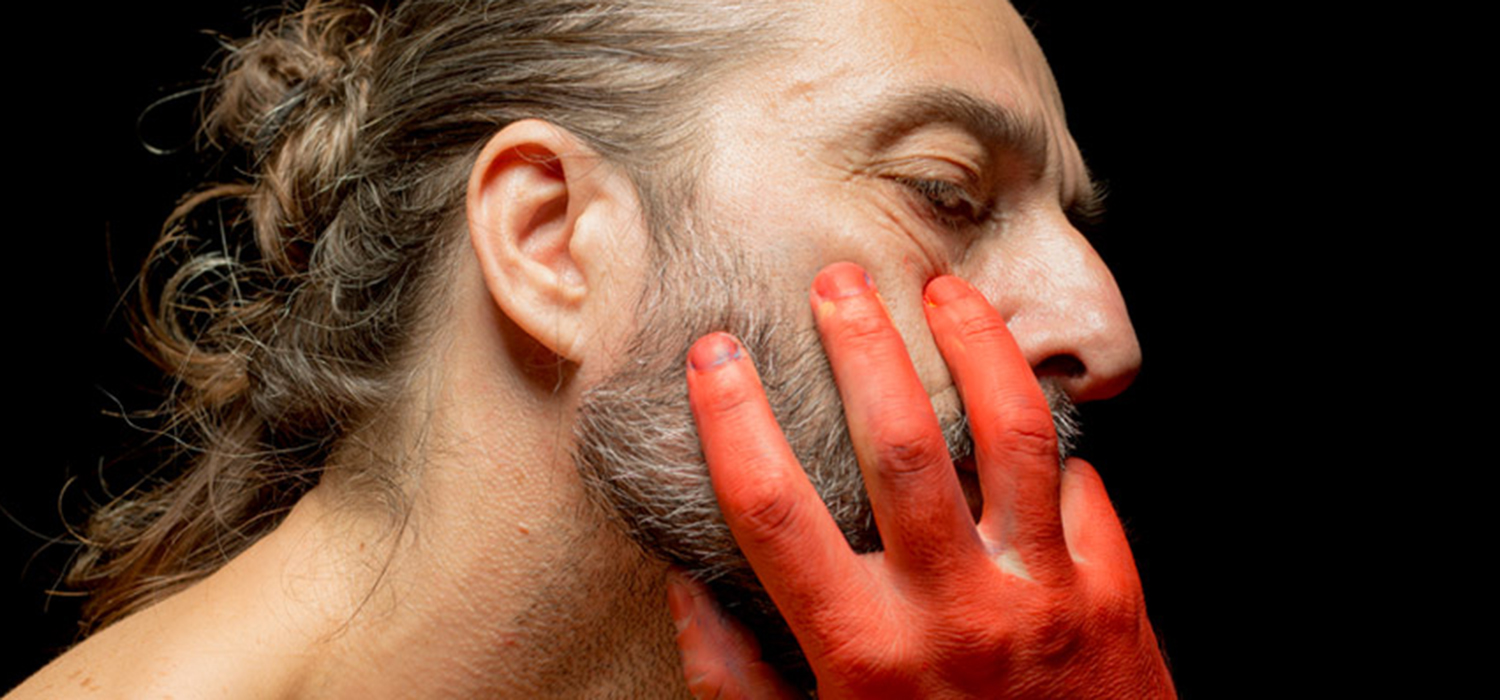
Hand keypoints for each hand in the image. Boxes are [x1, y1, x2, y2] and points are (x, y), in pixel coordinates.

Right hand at [669, 262, 1173, 698]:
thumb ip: (736, 682)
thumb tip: (685, 589)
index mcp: (863, 656)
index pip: (776, 512)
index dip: (733, 420)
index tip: (711, 356)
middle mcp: (955, 617)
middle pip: (905, 447)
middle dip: (864, 346)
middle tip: (838, 281)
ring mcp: (1043, 600)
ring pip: (1014, 439)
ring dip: (979, 347)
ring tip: (947, 289)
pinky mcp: (1114, 597)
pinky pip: (1086, 490)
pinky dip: (1056, 443)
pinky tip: (1027, 409)